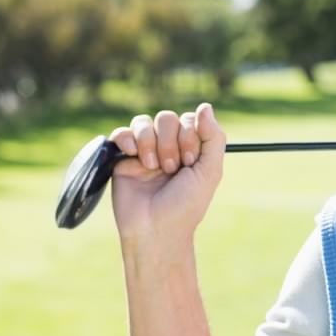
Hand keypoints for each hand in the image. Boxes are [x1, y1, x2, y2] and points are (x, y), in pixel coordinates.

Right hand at [108, 103, 225, 241]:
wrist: (155, 229)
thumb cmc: (186, 205)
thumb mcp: (209, 171)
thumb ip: (213, 137)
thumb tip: (205, 106)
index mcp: (190, 149)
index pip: (189, 120)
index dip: (189, 136)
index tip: (190, 162)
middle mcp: (168, 147)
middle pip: (167, 118)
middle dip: (171, 143)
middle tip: (172, 169)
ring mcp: (144, 151)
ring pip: (144, 122)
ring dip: (151, 143)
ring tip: (154, 168)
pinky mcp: (122, 158)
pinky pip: (122, 133)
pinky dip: (128, 140)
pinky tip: (135, 157)